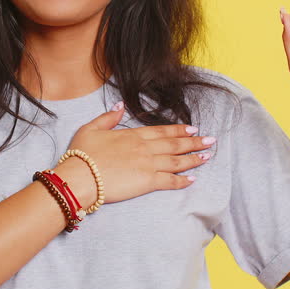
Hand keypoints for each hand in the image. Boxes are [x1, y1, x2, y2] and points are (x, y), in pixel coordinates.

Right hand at [57, 105, 214, 205]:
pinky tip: (193, 180)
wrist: (79, 177)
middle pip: (174, 144)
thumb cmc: (81, 154)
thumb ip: (107, 117)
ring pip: (177, 161)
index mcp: (132, 135)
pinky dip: (182, 181)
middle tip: (210, 140)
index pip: (161, 131)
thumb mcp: (91, 129)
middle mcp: (144, 148)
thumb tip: (119, 106)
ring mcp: (147, 164)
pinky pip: (170, 181)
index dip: (178, 129)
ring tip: (206, 156)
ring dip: (193, 158)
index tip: (192, 128)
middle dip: (194, 141)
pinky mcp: (147, 182)